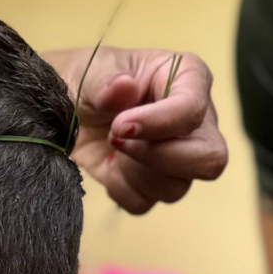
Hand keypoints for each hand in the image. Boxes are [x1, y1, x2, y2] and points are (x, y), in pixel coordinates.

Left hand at [49, 47, 227, 213]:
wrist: (64, 112)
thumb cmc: (88, 81)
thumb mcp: (93, 71)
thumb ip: (107, 79)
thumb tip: (124, 87)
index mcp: (188, 78)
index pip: (193, 111)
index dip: (159, 124)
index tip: (119, 126)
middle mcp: (193, 121)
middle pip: (208, 159)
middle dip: (159, 159)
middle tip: (117, 142)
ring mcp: (178, 156)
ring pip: (176, 188)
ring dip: (134, 174)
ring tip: (112, 148)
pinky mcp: (153, 183)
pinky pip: (145, 203)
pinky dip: (120, 190)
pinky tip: (109, 166)